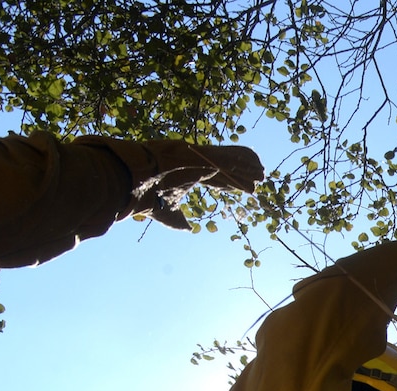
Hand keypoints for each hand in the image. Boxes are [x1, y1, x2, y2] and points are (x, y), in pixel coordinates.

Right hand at [118, 140, 264, 229]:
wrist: (133, 180)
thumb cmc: (147, 195)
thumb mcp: (167, 212)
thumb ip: (178, 220)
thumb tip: (188, 229)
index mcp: (189, 175)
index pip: (216, 179)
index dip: (233, 183)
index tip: (247, 189)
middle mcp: (196, 164)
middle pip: (226, 168)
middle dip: (244, 173)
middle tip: (261, 178)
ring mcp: (199, 158)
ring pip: (229, 161)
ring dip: (247, 166)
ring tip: (263, 172)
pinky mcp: (199, 154)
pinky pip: (226, 156)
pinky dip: (242, 160)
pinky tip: (256, 164)